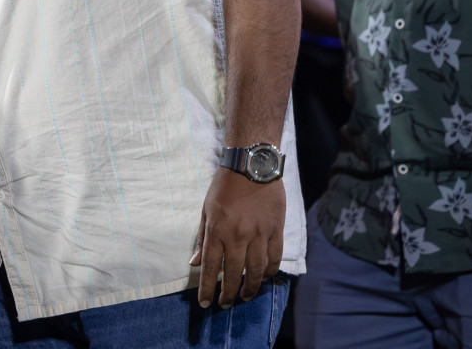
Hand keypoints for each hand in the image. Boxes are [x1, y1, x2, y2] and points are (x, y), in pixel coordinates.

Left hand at [189, 168, 285, 307]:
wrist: (251, 166)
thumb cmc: (224, 186)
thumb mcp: (206, 210)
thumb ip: (202, 239)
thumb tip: (195, 263)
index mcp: (218, 230)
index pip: (211, 267)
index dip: (208, 289)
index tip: (205, 304)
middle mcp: (238, 236)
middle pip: (234, 274)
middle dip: (228, 294)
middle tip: (225, 304)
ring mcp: (259, 234)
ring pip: (257, 271)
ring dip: (251, 288)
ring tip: (245, 296)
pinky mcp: (276, 231)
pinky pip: (275, 258)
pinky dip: (270, 271)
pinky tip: (264, 278)